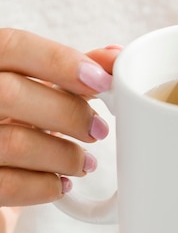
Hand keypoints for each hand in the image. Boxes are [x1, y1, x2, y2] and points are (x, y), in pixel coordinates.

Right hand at [0, 29, 119, 232]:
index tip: (102, 81)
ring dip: (64, 156)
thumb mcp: (35, 91)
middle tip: (99, 130)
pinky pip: (8, 185)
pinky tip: (59, 184)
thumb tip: (113, 59)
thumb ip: (70, 73)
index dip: (61, 61)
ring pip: (14, 142)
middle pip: (11, 93)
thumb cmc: (12, 124)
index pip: (13, 46)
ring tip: (84, 163)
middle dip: (68, 113)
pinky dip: (45, 186)